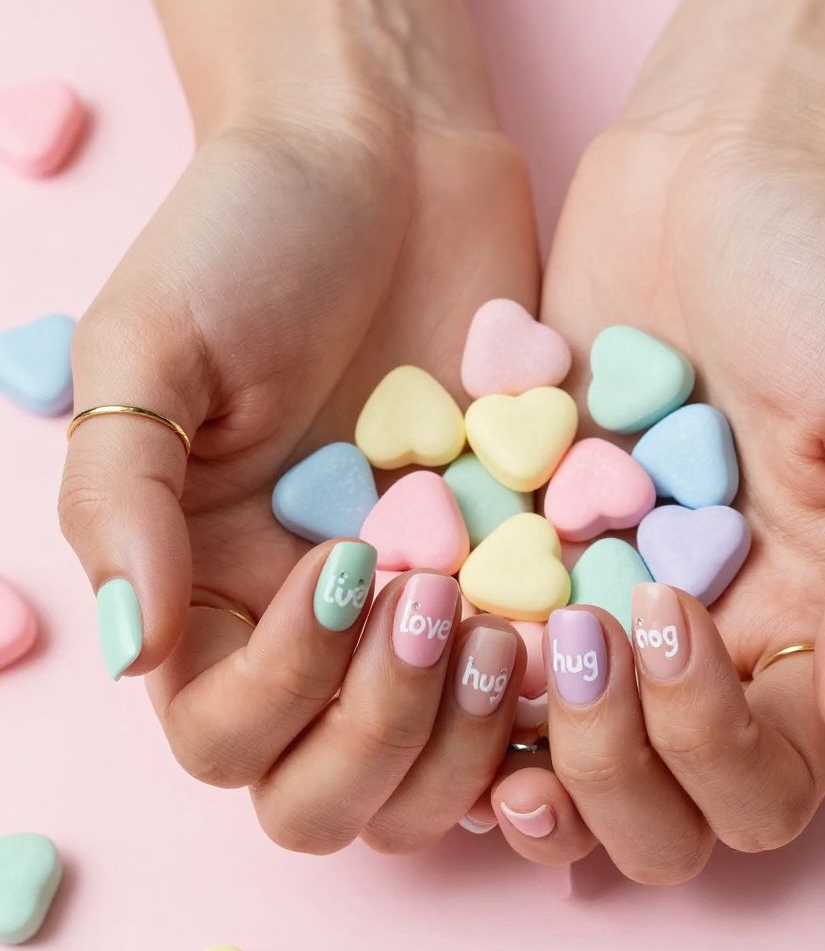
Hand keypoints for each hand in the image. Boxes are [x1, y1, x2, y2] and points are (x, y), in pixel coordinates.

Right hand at [58, 0, 538, 853]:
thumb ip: (118, 501)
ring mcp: (422, 605)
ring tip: (510, 630)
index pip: (226, 736)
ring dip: (468, 741)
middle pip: (330, 792)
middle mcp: (314, 624)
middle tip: (437, 607)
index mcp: (214, 588)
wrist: (386, 158)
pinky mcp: (512, 568)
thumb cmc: (250, 234)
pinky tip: (580, 631)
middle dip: (381, 737)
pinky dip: (557, 698)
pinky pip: (538, 696)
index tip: (343, 559)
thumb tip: (130, 654)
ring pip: (435, 775)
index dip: (282, 692)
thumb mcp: (147, 348)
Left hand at [487, 99, 824, 881]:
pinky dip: (449, 667)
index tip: (665, 610)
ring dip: (512, 746)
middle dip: (610, 767)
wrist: (710, 168)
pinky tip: (417, 629)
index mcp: (800, 619)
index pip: (766, 773)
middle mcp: (701, 629)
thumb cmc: (823, 270)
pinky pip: (482, 646)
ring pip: (557, 748)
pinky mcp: (525, 535)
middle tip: (569, 654)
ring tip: (477, 675)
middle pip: (658, 800)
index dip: (712, 744)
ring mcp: (605, 589)